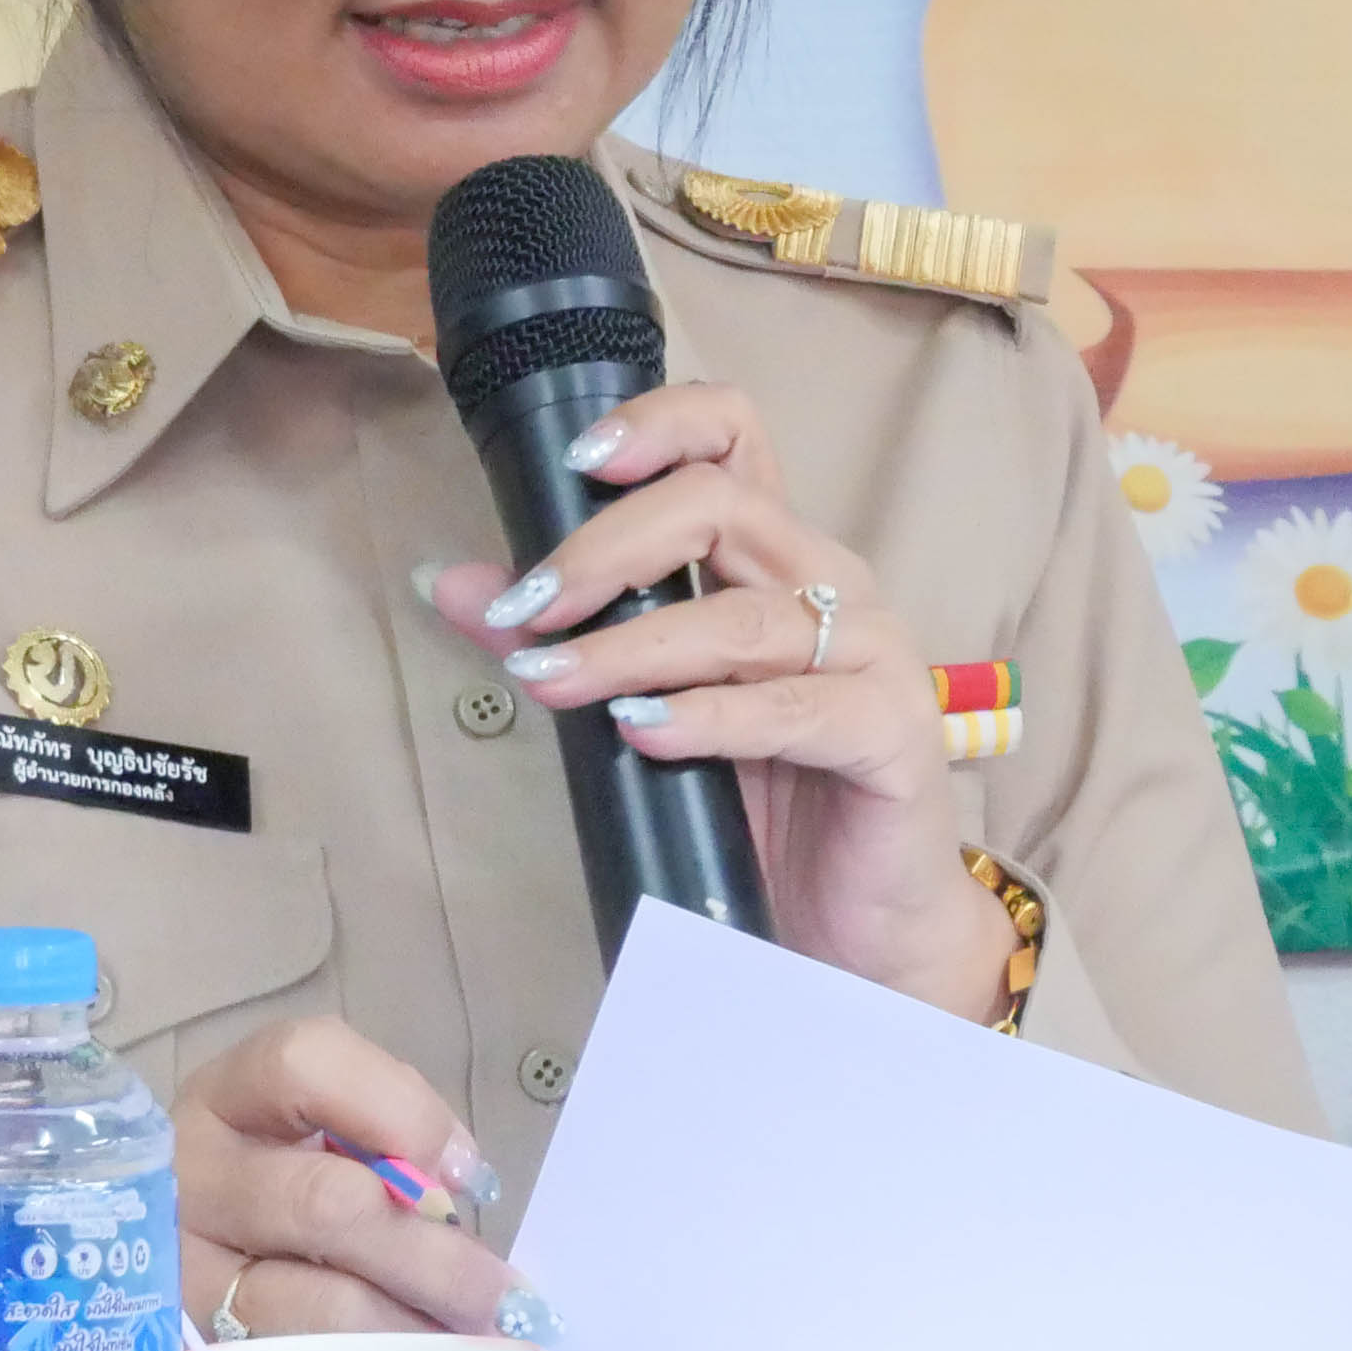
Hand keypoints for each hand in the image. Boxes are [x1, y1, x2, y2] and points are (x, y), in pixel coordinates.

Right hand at [173, 1017, 537, 1341]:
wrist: (204, 1247)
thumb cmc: (297, 1173)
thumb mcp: (337, 1127)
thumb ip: (396, 1135)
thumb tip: (462, 1186)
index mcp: (231, 1095)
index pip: (305, 1066)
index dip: (400, 1114)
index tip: (464, 1174)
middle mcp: (190, 1175)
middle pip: (324, 1203)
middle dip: (432, 1256)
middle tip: (503, 1296)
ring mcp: (184, 1268)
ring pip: (319, 1303)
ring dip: (415, 1325)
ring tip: (475, 1339)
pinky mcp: (199, 1344)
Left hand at [425, 383, 1014, 1024]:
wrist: (863, 925)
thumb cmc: (767, 807)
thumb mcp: (653, 712)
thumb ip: (572, 640)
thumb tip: (457, 585)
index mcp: (781, 559)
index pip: (733, 434)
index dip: (658, 425)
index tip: (575, 463)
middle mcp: (835, 585)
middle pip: (721, 506)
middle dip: (604, 551)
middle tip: (528, 612)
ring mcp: (875, 656)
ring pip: (740, 619)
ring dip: (628, 647)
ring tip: (551, 680)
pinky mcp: (894, 735)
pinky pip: (794, 710)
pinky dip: (708, 719)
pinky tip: (642, 734)